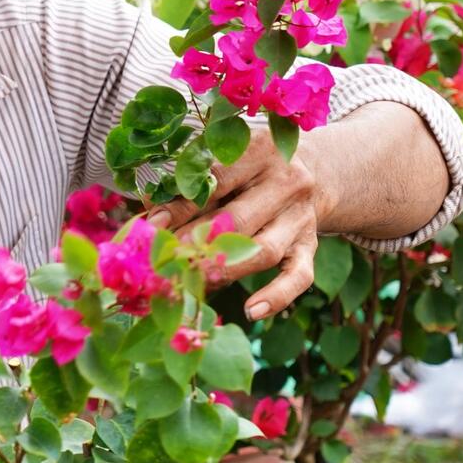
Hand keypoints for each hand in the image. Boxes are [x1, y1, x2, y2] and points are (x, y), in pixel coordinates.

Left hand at [148, 126, 333, 320]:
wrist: (313, 170)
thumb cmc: (250, 166)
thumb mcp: (225, 159)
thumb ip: (189, 182)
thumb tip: (149, 211)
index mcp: (259, 151)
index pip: (218, 180)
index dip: (183, 205)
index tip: (153, 225)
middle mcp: (286, 183)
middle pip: (239, 219)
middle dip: (199, 242)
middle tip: (168, 258)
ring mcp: (300, 218)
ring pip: (264, 249)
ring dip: (226, 269)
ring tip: (194, 281)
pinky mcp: (309, 246)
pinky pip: (298, 276)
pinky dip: (277, 296)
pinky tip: (251, 311)